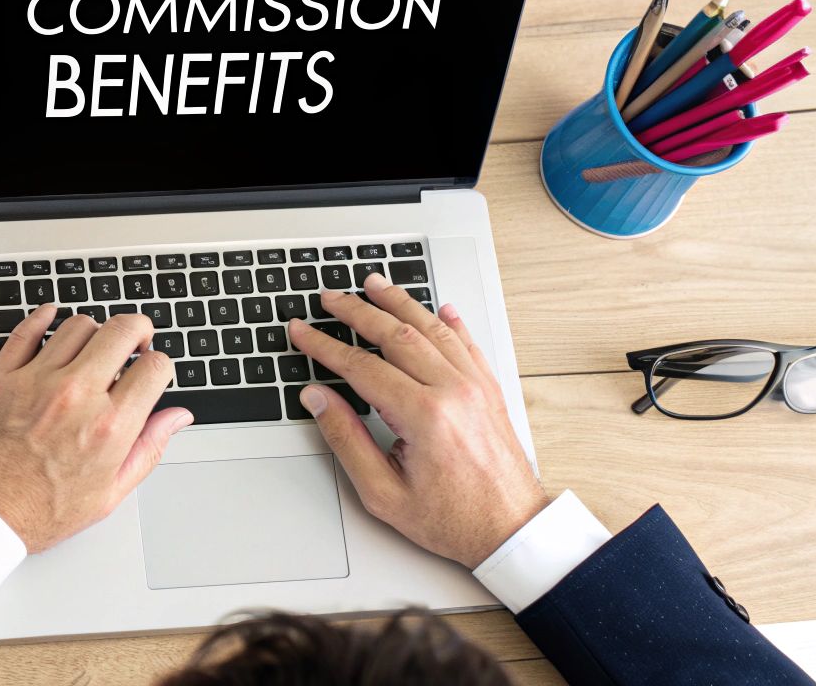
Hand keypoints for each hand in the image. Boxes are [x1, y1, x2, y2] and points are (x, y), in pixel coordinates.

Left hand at [0, 305, 193, 551]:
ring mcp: (37, 381)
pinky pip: (27, 330)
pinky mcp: (2, 376)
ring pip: (78, 325)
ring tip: (92, 348)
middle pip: (121, 331)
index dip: (160, 364)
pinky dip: (43, 317)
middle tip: (134, 340)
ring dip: (93, 331)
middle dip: (137, 330)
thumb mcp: (108, 493)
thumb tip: (176, 418)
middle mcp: (76, 395)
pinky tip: (50, 318)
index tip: (151, 370)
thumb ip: (148, 448)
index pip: (155, 366)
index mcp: (109, 426)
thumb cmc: (39, 511)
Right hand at [287, 274, 548, 568]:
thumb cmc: (454, 520)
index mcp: (424, 415)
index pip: (361, 366)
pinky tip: (439, 308)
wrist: (512, 531)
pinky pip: (467, 343)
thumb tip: (319, 400)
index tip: (302, 332)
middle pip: (396, 334)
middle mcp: (453, 391)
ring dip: (399, 302)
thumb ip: (347, 441)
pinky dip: (449, 322)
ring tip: (374, 284)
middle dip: (357, 311)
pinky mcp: (490, 391)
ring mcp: (475, 387)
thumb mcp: (384, 493)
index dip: (325, 346)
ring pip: (432, 329)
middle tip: (331, 298)